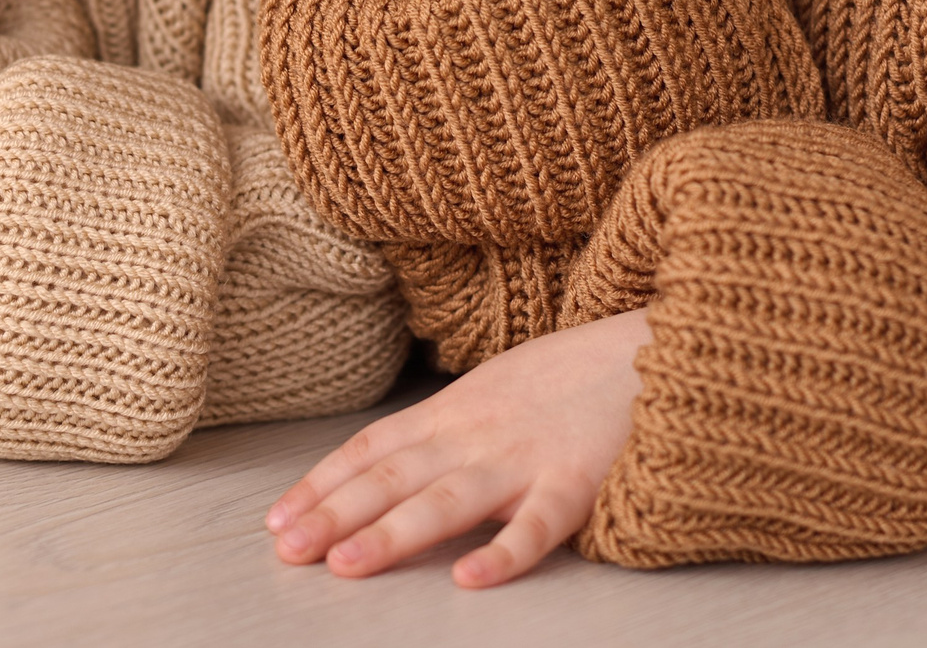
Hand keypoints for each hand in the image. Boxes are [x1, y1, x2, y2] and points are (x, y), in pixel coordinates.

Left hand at [266, 308, 648, 586]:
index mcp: (454, 411)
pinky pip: (538, 524)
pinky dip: (505, 552)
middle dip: (333, 514)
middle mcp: (476, 433)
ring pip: (446, 501)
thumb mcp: (493, 389)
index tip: (277, 518)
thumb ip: (446, 428)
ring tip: (346, 565)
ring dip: (392, 534)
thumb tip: (391, 464)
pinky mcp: (577, 479)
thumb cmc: (572, 375)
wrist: (649, 347)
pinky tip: (472, 579)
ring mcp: (524, 457)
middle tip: (287, 548)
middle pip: (392, 477)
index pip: (372, 449)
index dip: (322, 484)